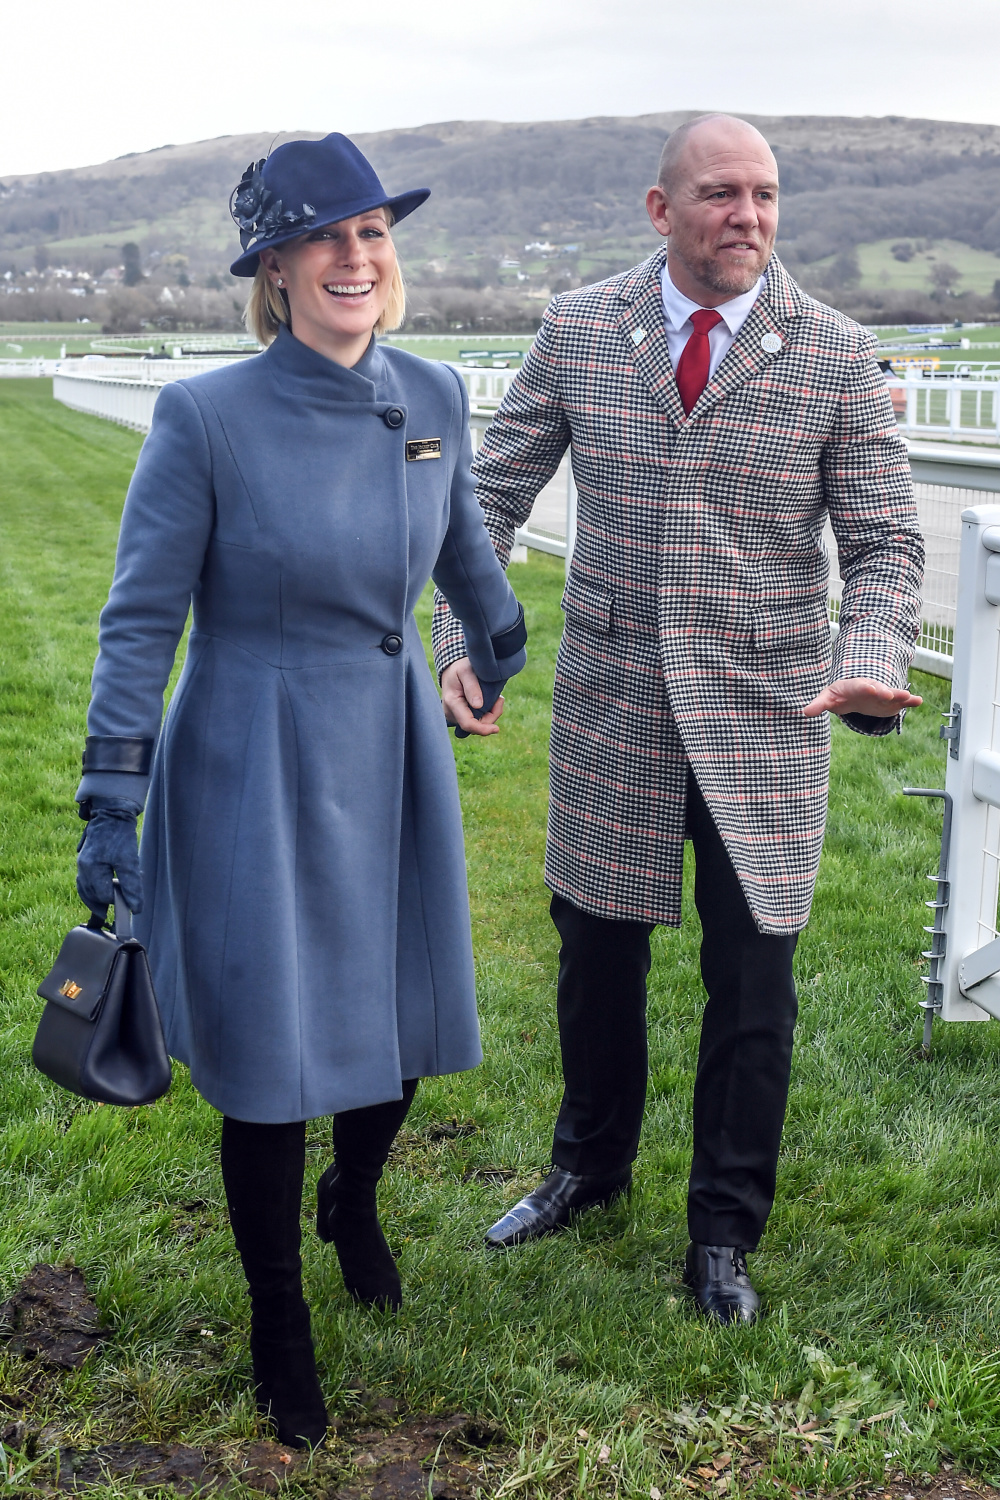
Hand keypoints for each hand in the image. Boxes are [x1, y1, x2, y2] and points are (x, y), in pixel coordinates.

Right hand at [76, 799, 143, 914]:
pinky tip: (101, 891)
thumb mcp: (130, 861)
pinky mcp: (84, 859)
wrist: (112, 813)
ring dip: (96, 899)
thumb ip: (132, 886)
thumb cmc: (121, 835)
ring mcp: (81, 863)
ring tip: (107, 907)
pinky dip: (92, 889)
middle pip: (90, 895)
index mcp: (91, 869)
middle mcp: (82, 867)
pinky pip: (84, 880)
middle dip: (103, 904)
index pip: (102, 896)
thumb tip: (136, 908)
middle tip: (116, 913)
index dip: (116, 901)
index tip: (129, 903)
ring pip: (85, 889)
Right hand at [440, 657, 504, 736]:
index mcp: (452, 703)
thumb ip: (472, 687)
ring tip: (496, 698)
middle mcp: (452, 713)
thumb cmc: (460, 668)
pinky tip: (490, 701)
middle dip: (492, 716)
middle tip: (500, 699)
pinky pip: (477, 721)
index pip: (467, 723)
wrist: (452, 670)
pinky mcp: (461, 717)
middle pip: (475, 726)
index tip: (497, 729)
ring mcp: (456, 717)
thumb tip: (478, 705)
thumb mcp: (466, 671)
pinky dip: (487, 713)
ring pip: (478, 724)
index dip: (482, 729)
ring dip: (491, 714)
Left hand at [803, 678, 922, 718]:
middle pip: (879, 689)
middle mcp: (872, 689)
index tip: (869, 688)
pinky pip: (902, 701)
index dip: (864, 687)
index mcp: (856, 686)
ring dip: (902, 696)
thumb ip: (818, 704)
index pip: (859, 686)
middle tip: (891, 693)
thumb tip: (805, 712)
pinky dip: (910, 701)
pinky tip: (919, 701)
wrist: (853, 694)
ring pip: (893, 695)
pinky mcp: (891, 703)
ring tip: (912, 697)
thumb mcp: (828, 698)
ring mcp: (882, 695)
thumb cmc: (839, 695)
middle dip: (884, 691)